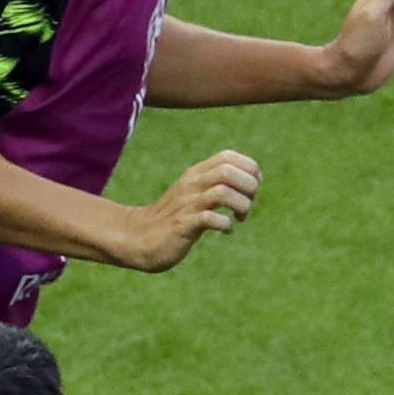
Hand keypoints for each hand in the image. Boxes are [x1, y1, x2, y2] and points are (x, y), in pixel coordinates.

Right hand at [124, 149, 261, 271]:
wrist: (139, 238)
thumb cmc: (175, 216)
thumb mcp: (196, 192)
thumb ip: (219, 182)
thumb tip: (255, 179)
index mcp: (196, 174)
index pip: (228, 156)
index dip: (249, 169)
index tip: (252, 188)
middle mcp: (191, 184)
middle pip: (228, 171)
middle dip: (249, 187)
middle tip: (247, 205)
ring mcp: (187, 204)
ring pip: (222, 192)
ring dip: (241, 205)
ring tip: (240, 217)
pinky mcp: (182, 225)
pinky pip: (209, 218)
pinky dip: (226, 224)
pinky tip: (227, 230)